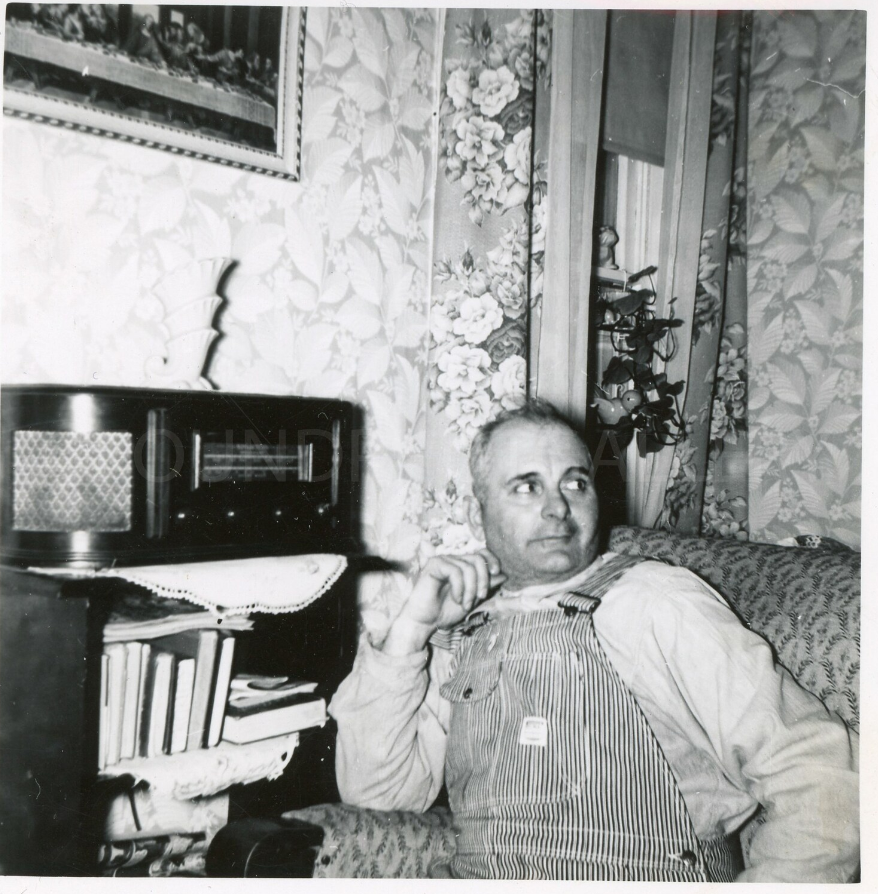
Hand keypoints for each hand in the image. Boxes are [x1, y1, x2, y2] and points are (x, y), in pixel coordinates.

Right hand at [382, 551, 505, 655]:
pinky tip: (456, 599)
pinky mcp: (434, 565)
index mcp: (462, 565)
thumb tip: (503, 575)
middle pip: (477, 559)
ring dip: (470, 590)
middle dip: (482, 580)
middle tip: (479, 598)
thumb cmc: (445, 611)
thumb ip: (485, 587)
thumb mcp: (472, 599)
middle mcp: (453, 560)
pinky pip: (455, 571)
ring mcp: (443, 561)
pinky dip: (460, 588)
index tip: (496, 573)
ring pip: (468, 567)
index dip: (492, 560)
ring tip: (465, 604)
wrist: (425, 622)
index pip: (481, 553)